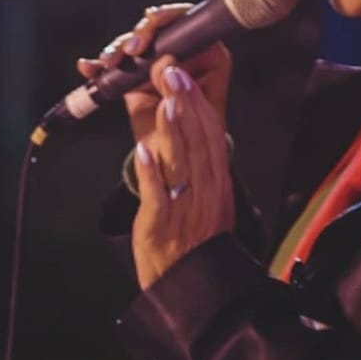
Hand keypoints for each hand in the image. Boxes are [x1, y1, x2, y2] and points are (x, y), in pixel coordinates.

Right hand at [77, 4, 231, 157]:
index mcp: (203, 48)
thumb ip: (186, 82)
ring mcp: (151, 60)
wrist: (182, 146)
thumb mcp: (203, 103)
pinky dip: (98, 66)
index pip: (185, 19)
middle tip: (131, 49)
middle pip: (154, 28)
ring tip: (108, 62)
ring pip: (131, 44)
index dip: (167, 15)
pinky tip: (87, 67)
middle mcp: (176, 48)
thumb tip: (166, 63)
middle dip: (138, 34)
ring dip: (116, 49)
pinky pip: (114, 65)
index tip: (152, 19)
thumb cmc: (202, 123)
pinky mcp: (132, 73)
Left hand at [132, 64, 234, 290]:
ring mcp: (185, 207)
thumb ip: (206, 166)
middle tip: (174, 73)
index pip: (212, 136)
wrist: (192, 285)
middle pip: (198, 141)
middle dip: (186, 104)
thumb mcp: (211, 200)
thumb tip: (198, 130)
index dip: (200, 104)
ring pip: (182, 162)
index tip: (187, 77)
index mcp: (218, 182)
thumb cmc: (198, 241)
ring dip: (175, 130)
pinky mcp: (160, 225)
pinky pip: (157, 195)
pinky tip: (142, 150)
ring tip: (167, 101)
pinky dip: (150, 173)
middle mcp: (206, 191)